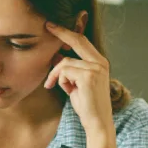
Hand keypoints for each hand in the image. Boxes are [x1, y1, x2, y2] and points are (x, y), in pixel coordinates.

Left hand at [44, 22, 113, 136]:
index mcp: (99, 62)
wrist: (97, 122)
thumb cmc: (87, 105)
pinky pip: (64, 72)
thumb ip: (70, 69)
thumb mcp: (76, 83)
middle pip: (77, 40)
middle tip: (47, 25)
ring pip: (65, 62)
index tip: (54, 25)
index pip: (83, 42)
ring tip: (54, 86)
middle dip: (61, 32)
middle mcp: (100, 62)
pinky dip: (60, 81)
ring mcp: (96, 68)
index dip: (68, 32)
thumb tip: (56, 56)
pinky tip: (68, 91)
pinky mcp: (88, 76)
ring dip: (55, 75)